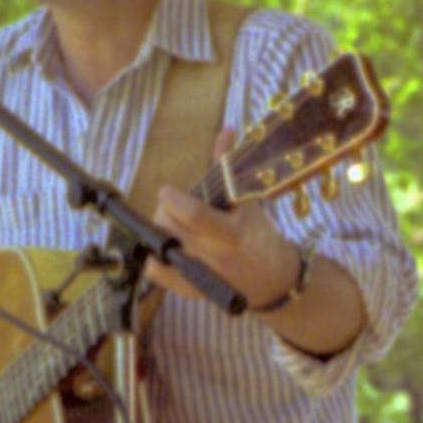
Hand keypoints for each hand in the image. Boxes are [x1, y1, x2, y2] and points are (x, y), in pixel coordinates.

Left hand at [152, 129, 299, 312]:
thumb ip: (228, 167)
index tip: (168, 190)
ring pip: (160, 244)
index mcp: (232, 235)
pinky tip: (164, 244)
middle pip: (170, 226)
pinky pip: (156, 273)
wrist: (270, 278)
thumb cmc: (258, 234)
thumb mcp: (247, 200)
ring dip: (161, 228)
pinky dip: (152, 256)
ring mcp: (199, 277)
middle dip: (166, 210)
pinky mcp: (189, 291)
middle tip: (174, 205)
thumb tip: (227, 130)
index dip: (172, 198)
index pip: (191, 214)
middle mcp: (213, 258)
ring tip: (175, 224)